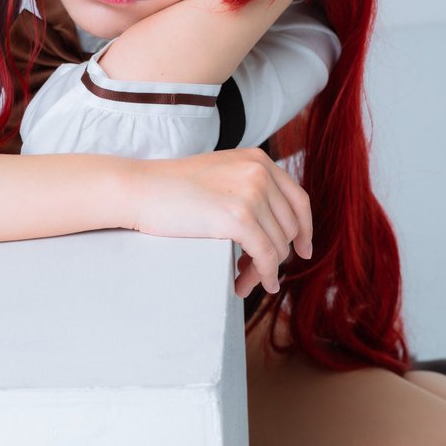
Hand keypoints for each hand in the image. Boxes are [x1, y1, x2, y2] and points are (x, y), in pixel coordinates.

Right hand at [131, 146, 311, 296]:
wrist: (140, 188)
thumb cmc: (170, 187)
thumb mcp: (220, 175)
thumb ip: (248, 188)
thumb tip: (276, 228)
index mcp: (258, 159)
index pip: (298, 199)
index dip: (305, 230)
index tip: (302, 251)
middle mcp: (261, 172)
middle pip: (290, 226)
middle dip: (279, 255)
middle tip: (260, 274)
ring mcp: (252, 193)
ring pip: (278, 245)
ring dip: (264, 270)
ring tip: (243, 282)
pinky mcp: (239, 217)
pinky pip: (266, 257)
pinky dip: (262, 275)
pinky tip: (246, 285)